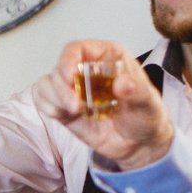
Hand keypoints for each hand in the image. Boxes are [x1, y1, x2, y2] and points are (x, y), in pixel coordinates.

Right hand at [28, 40, 173, 169]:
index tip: (70, 77)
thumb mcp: (148, 103)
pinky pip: (43, 101)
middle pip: (59, 69)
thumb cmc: (145, 116)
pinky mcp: (64, 106)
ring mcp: (73, 88)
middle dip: (61, 89)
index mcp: (107, 57)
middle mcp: (86, 69)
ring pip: (47, 84)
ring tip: (76, 113)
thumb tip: (121, 83)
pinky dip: (49, 109)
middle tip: (76, 107)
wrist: (139, 143)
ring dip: (55, 100)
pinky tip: (68, 117)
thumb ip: (137, 91)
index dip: (68, 60)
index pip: (78, 49)